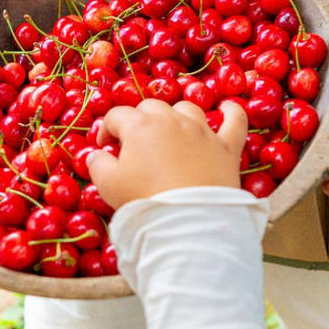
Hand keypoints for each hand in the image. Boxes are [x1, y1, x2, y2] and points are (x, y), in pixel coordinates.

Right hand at [87, 99, 247, 209]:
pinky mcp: (226, 147)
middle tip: (135, 145)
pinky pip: (234, 121)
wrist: (189, 221)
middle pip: (151, 107)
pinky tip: (228, 108)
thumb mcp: (109, 185)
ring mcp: (202, 131)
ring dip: (175, 115)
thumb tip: (94, 155)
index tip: (105, 147)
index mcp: (141, 126)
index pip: (118, 116)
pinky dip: (231, 113)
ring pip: (187, 109)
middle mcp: (173, 120)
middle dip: (139, 120)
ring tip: (170, 130)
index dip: (107, 129)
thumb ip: (98, 165)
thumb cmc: (144, 199)